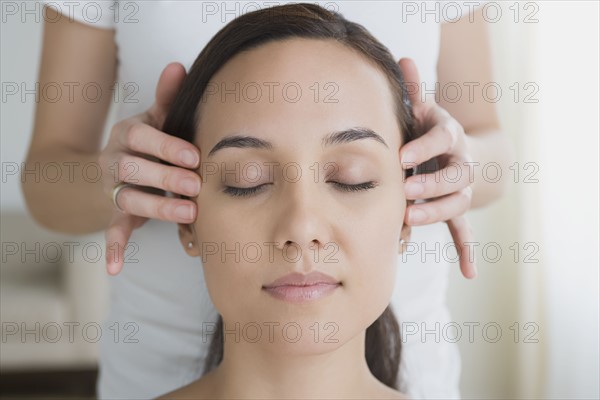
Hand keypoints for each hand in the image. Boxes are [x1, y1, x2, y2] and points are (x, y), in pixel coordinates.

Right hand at [99, 62, 201, 274]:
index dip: (166, 146)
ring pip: (127, 200)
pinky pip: (110, 230)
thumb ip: (168, 97)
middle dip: (166, 178)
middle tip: (196, 186)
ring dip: (156, 209)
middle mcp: (116, 160)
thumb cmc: (147, 142)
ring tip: (189, 216)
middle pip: (134, 170)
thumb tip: (179, 66)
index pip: (142, 137)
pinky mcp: (113, 213)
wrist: (110, 166)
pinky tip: (115, 267)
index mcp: (128, 134)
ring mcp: (113, 189)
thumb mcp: (156, 118)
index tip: (195, 156)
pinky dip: (112, 249)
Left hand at [398, 58, 476, 278]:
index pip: (441, 139)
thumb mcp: (425, 109)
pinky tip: (468, 272)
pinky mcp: (457, 208)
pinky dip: (465, 251)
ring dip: (437, 213)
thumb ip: (415, 90)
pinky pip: (463, 230)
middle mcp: (459, 163)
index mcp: (449, 137)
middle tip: (406, 191)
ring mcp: (460, 188)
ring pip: (456, 203)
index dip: (424, 147)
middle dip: (431, 184)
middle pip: (454, 175)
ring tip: (411, 219)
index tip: (402, 156)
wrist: (460, 151)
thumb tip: (403, 59)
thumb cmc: (431, 130)